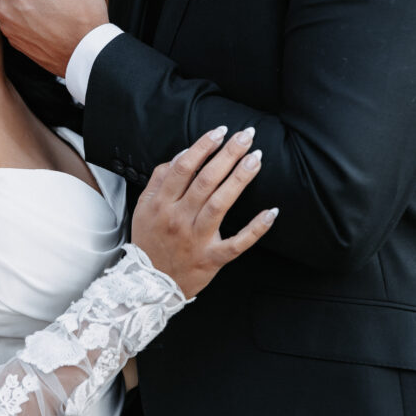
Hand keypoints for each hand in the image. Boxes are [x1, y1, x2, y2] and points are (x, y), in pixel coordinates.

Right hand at [131, 126, 277, 298]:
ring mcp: (196, 240)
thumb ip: (160, 178)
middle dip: (228, 154)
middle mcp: (179, 219)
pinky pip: (237, 243)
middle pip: (205, 181)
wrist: (149, 284)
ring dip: (240, 180)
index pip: (183, 167)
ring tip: (255, 159)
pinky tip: (271, 212)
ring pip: (220, 205)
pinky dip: (256, 229)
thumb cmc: (150, 240)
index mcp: (161, 204)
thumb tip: (184, 153)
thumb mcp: (144, 206)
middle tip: (246, 136)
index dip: (203, 147)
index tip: (220, 132)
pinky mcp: (212, 259)